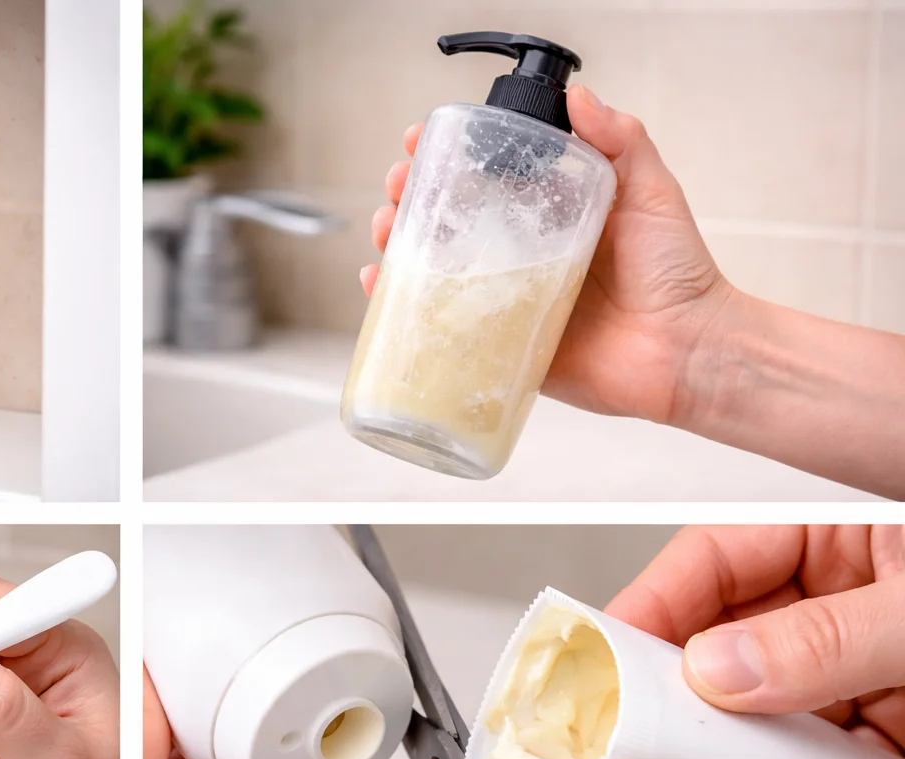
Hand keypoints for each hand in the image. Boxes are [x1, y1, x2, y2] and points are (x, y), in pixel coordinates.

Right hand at [362, 84, 733, 425]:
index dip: (449, 159)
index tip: (422, 142)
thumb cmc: (676, 273)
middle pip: (448, 221)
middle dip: (410, 199)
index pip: (485, 179)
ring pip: (435, 270)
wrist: (685, 350)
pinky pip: (443, 327)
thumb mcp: (651, 193)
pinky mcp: (502, 346)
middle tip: (398, 187)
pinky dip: (404, 308)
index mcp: (550, 216)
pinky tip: (384, 287)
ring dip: (399, 246)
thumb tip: (580, 99)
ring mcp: (507, 302)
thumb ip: (621, 142)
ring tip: (386, 231)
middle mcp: (522, 257)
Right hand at [607, 525, 904, 758]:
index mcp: (838, 529)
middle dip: (710, 720)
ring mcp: (873, 648)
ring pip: (785, 711)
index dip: (650, 614)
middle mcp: (847, 584)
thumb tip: (719, 671)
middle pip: (737, 648)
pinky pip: (846, 747)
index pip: (712, 562)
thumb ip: (825, 638)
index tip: (607, 671)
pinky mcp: (903, 701)